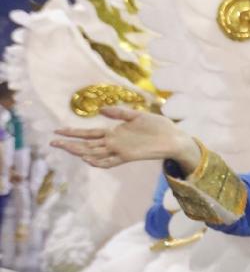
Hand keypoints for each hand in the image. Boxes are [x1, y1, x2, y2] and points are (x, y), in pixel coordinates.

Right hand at [51, 106, 198, 169]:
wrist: (176, 138)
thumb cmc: (159, 127)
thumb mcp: (138, 115)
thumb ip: (120, 112)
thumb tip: (101, 109)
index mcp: (115, 133)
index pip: (89, 133)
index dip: (73, 132)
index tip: (58, 130)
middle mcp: (115, 143)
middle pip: (87, 144)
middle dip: (70, 143)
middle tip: (52, 141)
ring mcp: (120, 150)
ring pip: (95, 153)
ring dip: (79, 151)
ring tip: (64, 147)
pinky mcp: (129, 156)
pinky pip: (111, 161)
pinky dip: (99, 161)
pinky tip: (87, 158)